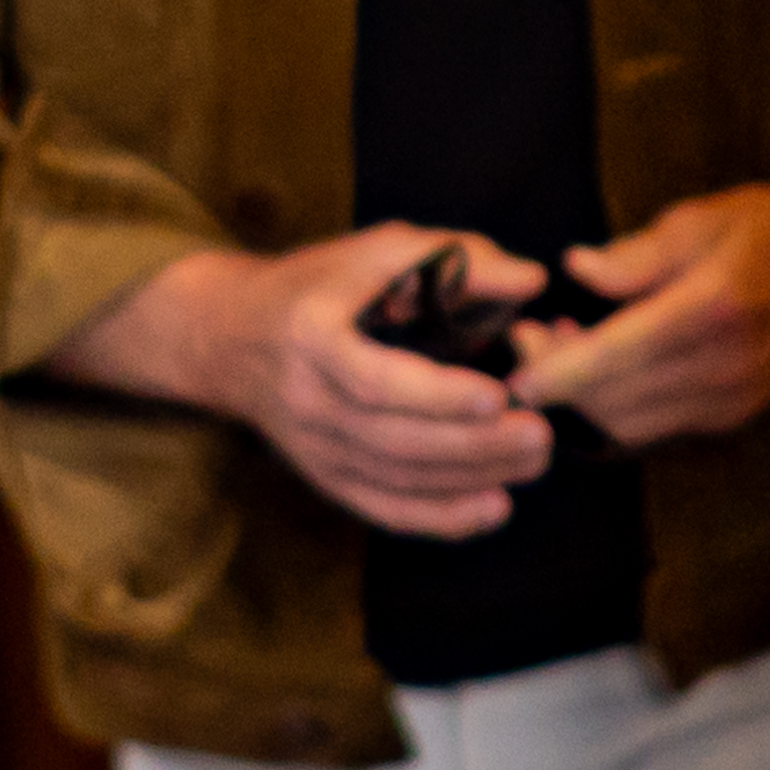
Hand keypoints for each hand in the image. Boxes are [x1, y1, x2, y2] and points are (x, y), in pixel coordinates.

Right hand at [52, 225, 554, 537]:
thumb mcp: (373, 252)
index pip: (373, 380)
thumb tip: (532, 280)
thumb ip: (454, 259)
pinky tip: (496, 508)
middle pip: (393, 440)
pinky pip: (385, 509)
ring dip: (470, 478)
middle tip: (538, 432)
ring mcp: (314, 449)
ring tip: (534, 460)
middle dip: (472, 444)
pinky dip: (441, 517)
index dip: (436, 395)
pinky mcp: (326, 478)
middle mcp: (308, 401)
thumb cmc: (316, 285)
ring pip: (396, 479)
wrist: (230, 337)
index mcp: (312, 336)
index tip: (496, 394)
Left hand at [505, 165, 769, 448]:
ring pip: (631, 423)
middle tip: (526, 339)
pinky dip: (617, 405)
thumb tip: (576, 269)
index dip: (559, 370)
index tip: (514, 371)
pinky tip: (604, 364)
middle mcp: (721, 368)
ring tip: (560, 347)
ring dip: (585, 398)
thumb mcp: (706, 217)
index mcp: (711, 309)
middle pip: (616, 399)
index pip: (619, 355)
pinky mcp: (733, 417)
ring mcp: (730, 401)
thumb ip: (638, 253)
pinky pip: (656, 425)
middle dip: (560, 381)